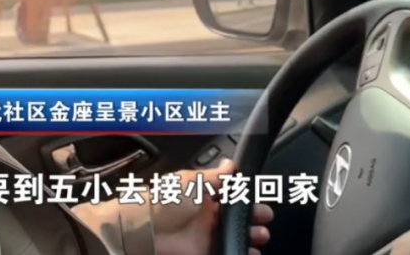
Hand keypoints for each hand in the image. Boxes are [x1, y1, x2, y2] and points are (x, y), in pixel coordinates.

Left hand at [152, 159, 273, 254]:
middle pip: (238, 218)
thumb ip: (215, 175)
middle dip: (254, 217)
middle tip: (264, 217)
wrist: (145, 229)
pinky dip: (241, 252)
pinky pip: (228, 252)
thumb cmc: (165, 200)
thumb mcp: (192, 181)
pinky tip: (251, 251)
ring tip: (260, 235)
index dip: (247, 197)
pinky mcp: (205, 252)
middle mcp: (207, 215)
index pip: (232, 196)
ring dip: (251, 236)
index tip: (261, 198)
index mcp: (204, 195)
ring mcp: (207, 235)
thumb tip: (231, 164)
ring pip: (236, 236)